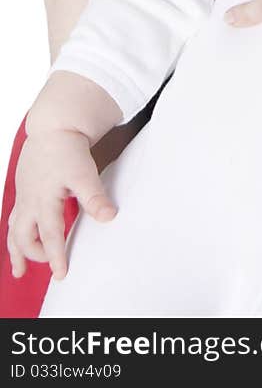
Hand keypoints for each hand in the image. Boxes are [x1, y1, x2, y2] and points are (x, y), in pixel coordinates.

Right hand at [7, 131, 116, 279]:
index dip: (55, 256)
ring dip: (17, 251)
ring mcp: (24, 196)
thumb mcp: (84, 174)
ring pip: (14, 231)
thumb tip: (109, 217)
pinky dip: (15, 234)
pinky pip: (13, 219)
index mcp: (45, 200)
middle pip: (25, 238)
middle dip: (36, 255)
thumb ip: (95, 198)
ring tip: (18, 271)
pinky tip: (20, 239)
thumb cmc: (68, 150)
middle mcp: (30, 202)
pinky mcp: (23, 191)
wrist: (53, 126)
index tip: (61, 273)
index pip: (50, 236)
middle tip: (51, 267)